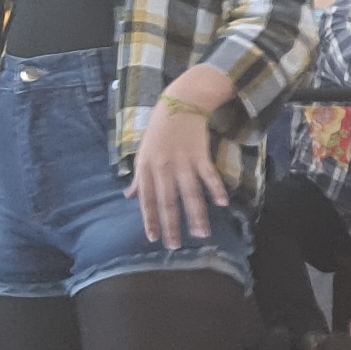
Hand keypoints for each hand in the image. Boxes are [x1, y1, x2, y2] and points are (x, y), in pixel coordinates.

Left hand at [130, 98, 228, 247]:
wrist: (179, 103)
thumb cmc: (159, 129)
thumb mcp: (143, 152)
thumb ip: (138, 177)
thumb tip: (129, 197)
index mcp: (146, 168)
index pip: (147, 199)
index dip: (151, 220)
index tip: (154, 238)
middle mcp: (163, 167)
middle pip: (168, 201)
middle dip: (172, 226)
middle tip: (175, 246)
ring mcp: (183, 161)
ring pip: (190, 193)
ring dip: (196, 215)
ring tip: (201, 234)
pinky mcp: (200, 154)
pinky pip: (209, 175)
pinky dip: (215, 189)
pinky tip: (222, 203)